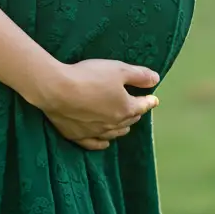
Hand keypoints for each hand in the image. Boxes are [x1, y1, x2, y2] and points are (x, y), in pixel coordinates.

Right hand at [31, 59, 160, 151]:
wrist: (58, 89)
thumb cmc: (90, 76)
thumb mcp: (118, 69)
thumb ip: (139, 75)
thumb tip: (156, 79)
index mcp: (125, 108)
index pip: (141, 105)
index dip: (149, 101)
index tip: (154, 99)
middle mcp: (113, 124)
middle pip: (128, 120)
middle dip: (135, 113)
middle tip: (138, 108)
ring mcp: (95, 132)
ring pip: (114, 133)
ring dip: (122, 128)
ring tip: (126, 126)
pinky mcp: (78, 135)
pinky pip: (95, 144)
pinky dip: (103, 143)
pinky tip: (105, 143)